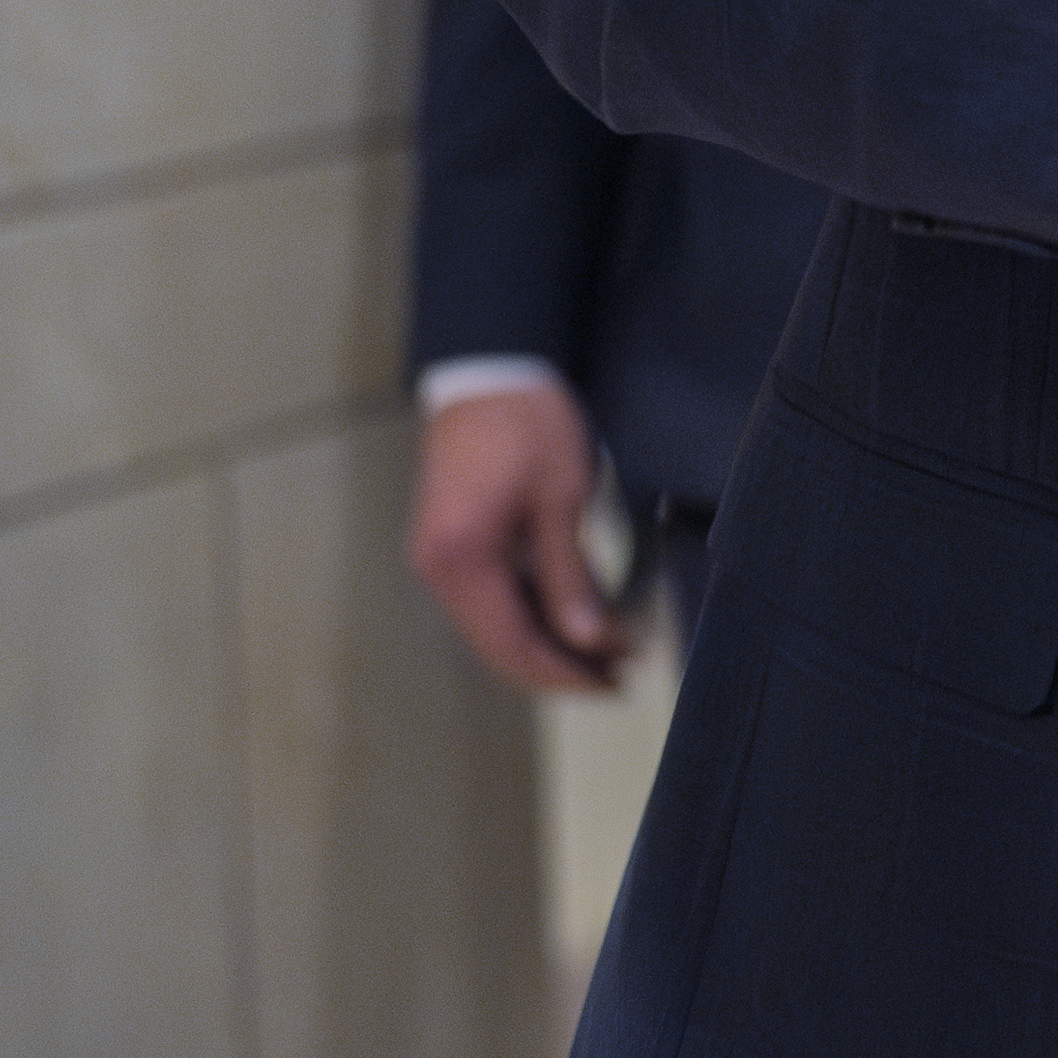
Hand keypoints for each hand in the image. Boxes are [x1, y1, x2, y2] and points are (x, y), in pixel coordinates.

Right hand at [405, 375, 627, 696]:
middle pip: (499, 645)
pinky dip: (530, 616)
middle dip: (560, 666)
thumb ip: (570, 577)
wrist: (487, 372)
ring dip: (547, 644)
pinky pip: (488, 601)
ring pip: (493, 627)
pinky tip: (573, 618)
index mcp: (462, 562)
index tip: (615, 685)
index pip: (514, 645)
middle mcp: (437, 571)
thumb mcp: (562, 500)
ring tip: (608, 652)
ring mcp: (437, 560)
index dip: (565, 674)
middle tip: (620, 675)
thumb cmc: (529, 426)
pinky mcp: (449, 546)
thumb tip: (591, 642)